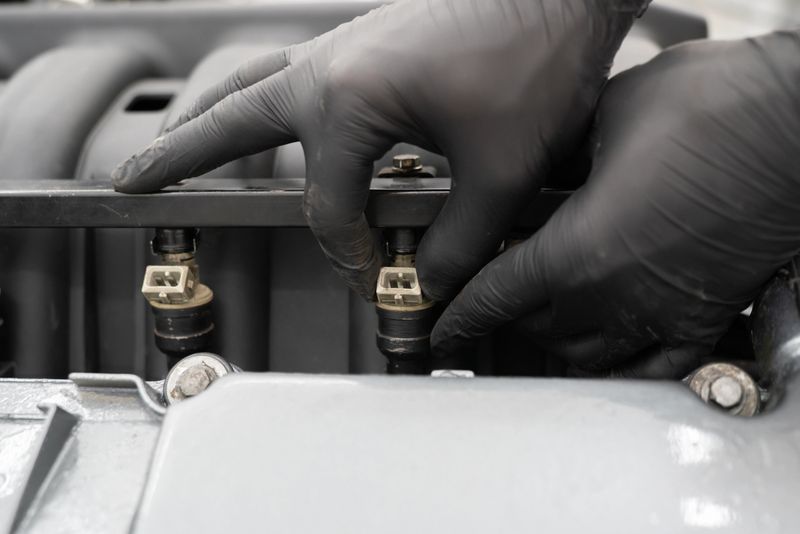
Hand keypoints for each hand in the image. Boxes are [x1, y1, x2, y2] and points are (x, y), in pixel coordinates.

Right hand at [112, 0, 648, 299]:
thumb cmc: (539, 60)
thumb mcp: (500, 172)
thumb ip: (459, 243)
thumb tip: (432, 285)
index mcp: (348, 99)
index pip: (328, 212)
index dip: (353, 259)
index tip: (383, 283)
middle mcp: (328, 66)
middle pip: (234, 121)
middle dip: (180, 156)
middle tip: (133, 181)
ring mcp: (344, 46)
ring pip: (255, 88)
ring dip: (211, 120)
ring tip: (173, 149)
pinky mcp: (367, 43)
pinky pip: (293, 75)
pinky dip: (264, 102)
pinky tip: (271, 120)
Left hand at [432, 31, 799, 377]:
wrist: (798, 125)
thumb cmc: (716, 108)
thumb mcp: (607, 118)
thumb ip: (563, 158)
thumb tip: (543, 171)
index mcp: (579, 249)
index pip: (498, 297)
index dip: (463, 314)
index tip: (446, 326)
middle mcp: (615, 295)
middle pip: (536, 328)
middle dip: (504, 319)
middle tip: (491, 306)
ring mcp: (662, 312)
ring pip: (585, 357)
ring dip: (551, 345)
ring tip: (537, 329)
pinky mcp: (704, 317)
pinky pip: (652, 369)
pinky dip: (618, 370)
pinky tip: (605, 363)